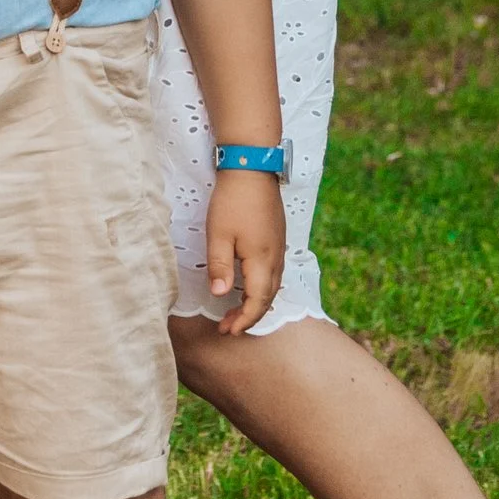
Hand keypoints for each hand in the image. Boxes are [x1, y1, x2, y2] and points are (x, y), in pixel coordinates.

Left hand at [203, 172, 284, 326]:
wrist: (252, 167)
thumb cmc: (233, 200)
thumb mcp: (218, 234)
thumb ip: (219, 266)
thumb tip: (220, 295)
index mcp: (262, 261)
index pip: (257, 302)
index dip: (243, 320)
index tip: (227, 331)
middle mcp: (276, 258)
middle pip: (267, 298)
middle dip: (249, 316)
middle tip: (228, 326)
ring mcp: (279, 247)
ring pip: (273, 286)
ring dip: (256, 302)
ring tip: (235, 311)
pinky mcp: (277, 238)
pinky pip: (274, 273)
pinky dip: (262, 287)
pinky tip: (248, 285)